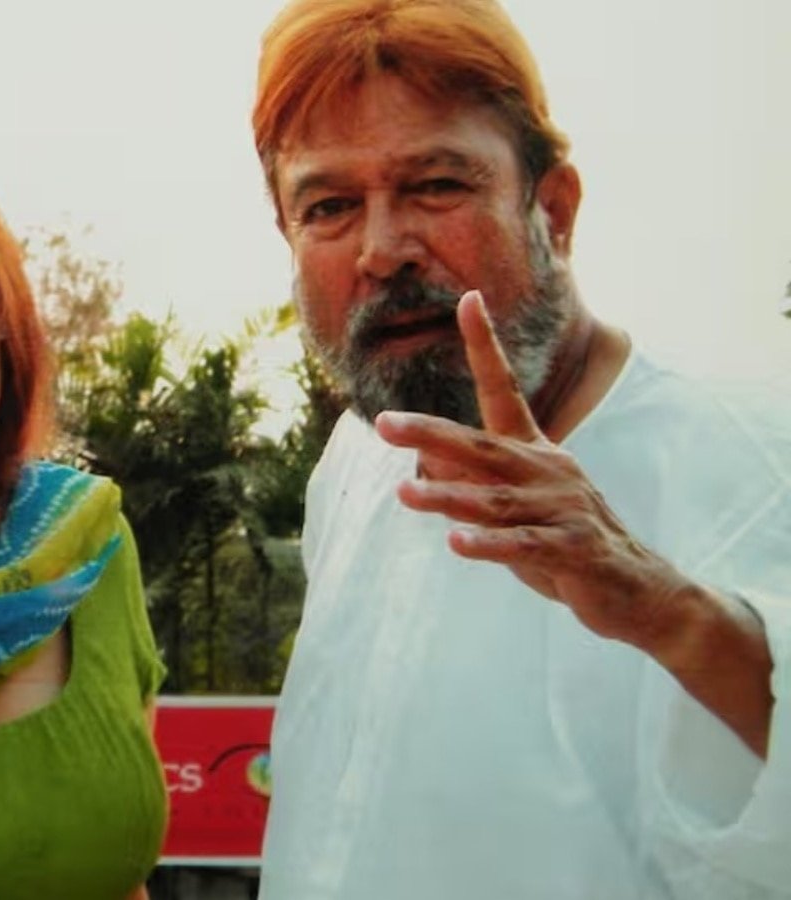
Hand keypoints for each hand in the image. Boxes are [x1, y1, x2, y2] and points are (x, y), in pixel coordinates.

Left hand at [374, 291, 690, 647]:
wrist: (637, 588)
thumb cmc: (564, 542)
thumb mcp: (515, 508)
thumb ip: (472, 484)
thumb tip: (419, 461)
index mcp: (534, 451)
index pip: (505, 390)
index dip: (486, 345)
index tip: (468, 299)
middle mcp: (549, 469)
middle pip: (482, 446)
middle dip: (431, 433)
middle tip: (384, 425)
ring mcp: (565, 507)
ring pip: (495, 500)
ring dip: (448, 498)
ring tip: (405, 494)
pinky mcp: (576, 547)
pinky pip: (525, 544)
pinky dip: (489, 543)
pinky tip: (455, 543)